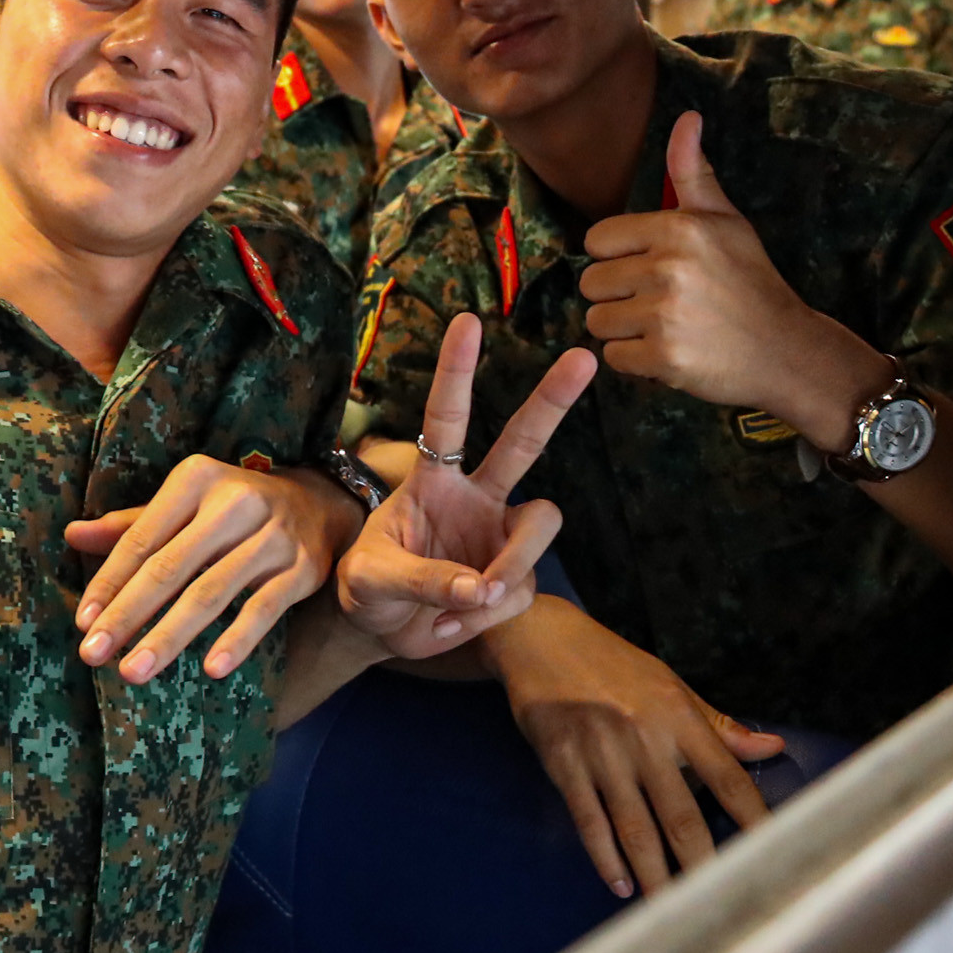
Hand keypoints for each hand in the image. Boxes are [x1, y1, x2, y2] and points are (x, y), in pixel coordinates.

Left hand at [69, 460, 364, 684]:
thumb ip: (131, 526)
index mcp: (196, 479)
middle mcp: (235, 502)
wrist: (321, 503)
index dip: (109, 582)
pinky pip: (264, 610)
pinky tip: (211, 670)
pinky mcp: (303, 569)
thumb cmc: (232, 509)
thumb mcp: (184, 504)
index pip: (142, 539)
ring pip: (211, 592)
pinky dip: (237, 640)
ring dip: (169, 636)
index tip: (82, 624)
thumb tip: (72, 535)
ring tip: (134, 671)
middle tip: (94, 655)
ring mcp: (272, 537)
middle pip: (170, 567)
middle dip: (127, 615)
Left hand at [340, 312, 596, 656]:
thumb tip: (480, 588)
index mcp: (432, 479)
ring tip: (466, 600)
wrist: (381, 631)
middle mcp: (476, 496)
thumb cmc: (368, 588)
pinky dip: (485, 616)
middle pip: (523, 441)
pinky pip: (520, 592)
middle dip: (551, 400)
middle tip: (584, 356)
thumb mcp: (372, 580)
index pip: (445, 417)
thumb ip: (421, 579)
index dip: (456, 371)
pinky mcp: (515, 577)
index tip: (468, 321)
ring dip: (509, 566)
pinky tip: (452, 621)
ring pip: (540, 527)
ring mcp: (500, 535)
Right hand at [476, 598, 784, 897]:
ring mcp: (600, 752)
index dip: (754, 821)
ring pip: (635, 828)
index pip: (728, 778)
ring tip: (672, 911)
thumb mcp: (669, 685)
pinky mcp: (562, 762)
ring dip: (655, 875)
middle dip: (704, 867)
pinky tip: (620, 883)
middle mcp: (643, 737)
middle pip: (682, 816)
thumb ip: (718, 724)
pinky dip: (604, 857)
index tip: (775, 858)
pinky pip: (588, 820)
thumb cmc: (611, 663)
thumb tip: (772, 747)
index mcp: (677, 717)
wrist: (539, 637)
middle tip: (722, 906)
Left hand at [581, 113, 886, 446]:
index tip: (650, 267)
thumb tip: (687, 116)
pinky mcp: (664, 358)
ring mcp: (665, 315)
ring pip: (597, 322)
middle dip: (618, 296)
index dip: (618, 257)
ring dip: (623, 330)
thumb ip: (692, 172)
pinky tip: (670, 351)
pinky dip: (635, 362)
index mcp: (678, 229)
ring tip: (666, 326)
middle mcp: (668, 268)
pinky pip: (613, 357)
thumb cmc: (749, 280)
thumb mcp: (726, 220)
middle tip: (661, 302)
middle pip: (590, 283)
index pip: (596, 240)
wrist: (787, 350)